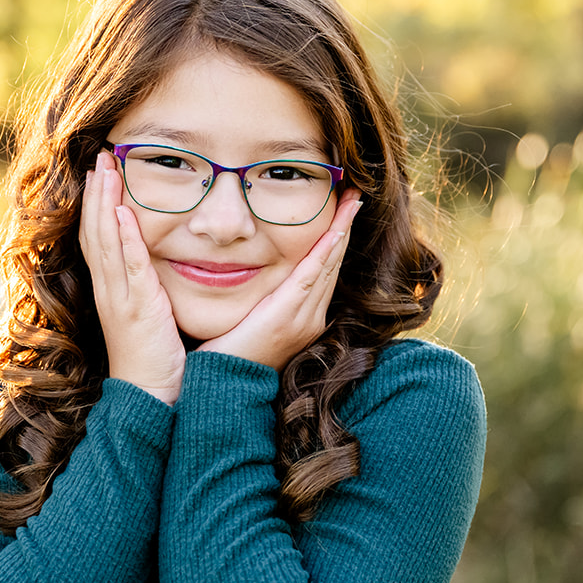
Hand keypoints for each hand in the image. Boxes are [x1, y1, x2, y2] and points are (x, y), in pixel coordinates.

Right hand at [78, 150, 185, 403]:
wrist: (151, 396)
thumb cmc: (155, 357)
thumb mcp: (149, 313)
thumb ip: (148, 286)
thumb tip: (157, 264)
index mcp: (112, 288)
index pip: (98, 236)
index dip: (96, 202)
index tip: (101, 171)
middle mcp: (109, 288)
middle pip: (94, 230)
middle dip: (96, 191)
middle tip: (99, 155)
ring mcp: (119, 297)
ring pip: (104, 241)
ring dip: (103, 203)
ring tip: (105, 170)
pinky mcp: (136, 309)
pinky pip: (127, 268)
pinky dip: (122, 240)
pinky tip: (121, 215)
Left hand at [197, 189, 361, 369]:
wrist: (225, 387)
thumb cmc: (232, 354)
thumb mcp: (254, 319)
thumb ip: (263, 298)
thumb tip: (256, 271)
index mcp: (304, 316)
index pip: (325, 269)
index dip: (336, 238)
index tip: (343, 209)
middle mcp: (311, 316)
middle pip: (333, 262)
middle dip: (345, 227)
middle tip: (356, 195)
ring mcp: (303, 317)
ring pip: (327, 265)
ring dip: (340, 231)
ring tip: (351, 202)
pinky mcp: (287, 316)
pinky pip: (311, 277)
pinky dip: (324, 252)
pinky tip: (334, 231)